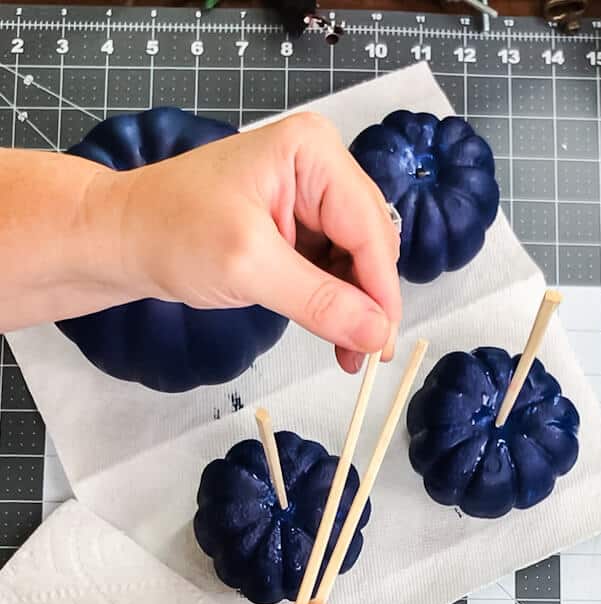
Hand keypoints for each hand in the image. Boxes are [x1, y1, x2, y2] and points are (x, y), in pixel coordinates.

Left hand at [110, 113, 401, 372]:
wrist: (121, 237)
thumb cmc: (169, 232)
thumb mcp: (249, 268)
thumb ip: (319, 301)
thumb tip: (376, 335)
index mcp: (312, 152)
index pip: (368, 229)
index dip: (381, 292)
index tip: (382, 346)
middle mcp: (319, 164)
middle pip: (370, 242)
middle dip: (370, 301)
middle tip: (364, 357)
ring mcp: (310, 193)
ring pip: (358, 259)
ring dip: (356, 307)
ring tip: (349, 354)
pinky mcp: (299, 221)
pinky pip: (335, 265)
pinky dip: (337, 302)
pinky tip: (336, 332)